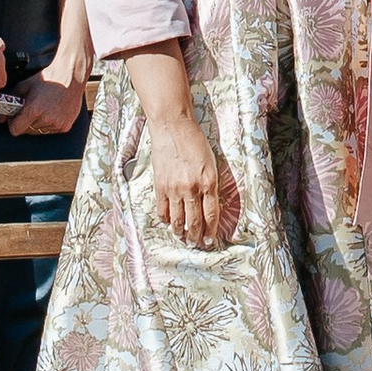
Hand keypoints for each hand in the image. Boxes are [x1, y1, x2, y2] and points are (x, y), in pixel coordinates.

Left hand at [7, 56, 87, 136]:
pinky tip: (52, 111)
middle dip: (25, 123)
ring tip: (42, 108)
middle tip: (29, 111)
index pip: (15, 130)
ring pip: (39, 131)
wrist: (71, 75)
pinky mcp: (65, 126)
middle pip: (27, 131)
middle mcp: (46, 120)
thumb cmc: (48, 78)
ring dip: (37, 123)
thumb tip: (1, 117)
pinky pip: (51, 130)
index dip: (13, 124)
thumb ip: (11, 101)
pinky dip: (48, 124)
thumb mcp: (25, 85)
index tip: (15, 117)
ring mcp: (56, 124)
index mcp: (34, 110)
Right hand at [146, 106, 237, 245]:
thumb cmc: (194, 142)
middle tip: (196, 244)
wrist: (173, 127)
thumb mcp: (211, 163)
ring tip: (182, 237)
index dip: (210, 231)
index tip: (209, 241)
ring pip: (177, 220)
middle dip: (195, 236)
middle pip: (194, 221)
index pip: (211, 215)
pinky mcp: (160, 185)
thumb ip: (210, 184)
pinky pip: (162, 210)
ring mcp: (174, 188)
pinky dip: (166, 220)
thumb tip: (208, 205)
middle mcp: (192, 188)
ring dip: (180, 232)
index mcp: (208, 182)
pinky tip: (169, 223)